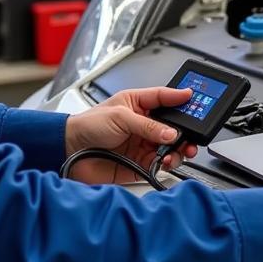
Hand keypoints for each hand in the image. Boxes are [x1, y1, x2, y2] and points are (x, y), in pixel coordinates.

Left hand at [64, 87, 198, 184]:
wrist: (68, 152)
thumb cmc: (87, 125)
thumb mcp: (120, 117)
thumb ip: (147, 125)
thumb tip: (170, 133)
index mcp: (137, 104)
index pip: (164, 98)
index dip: (179, 97)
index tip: (194, 97)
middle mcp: (143, 124)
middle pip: (173, 125)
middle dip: (185, 130)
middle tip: (192, 134)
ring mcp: (142, 144)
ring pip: (170, 146)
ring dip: (179, 149)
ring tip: (179, 151)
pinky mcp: (140, 164)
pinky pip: (161, 164)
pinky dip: (168, 164)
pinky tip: (167, 161)